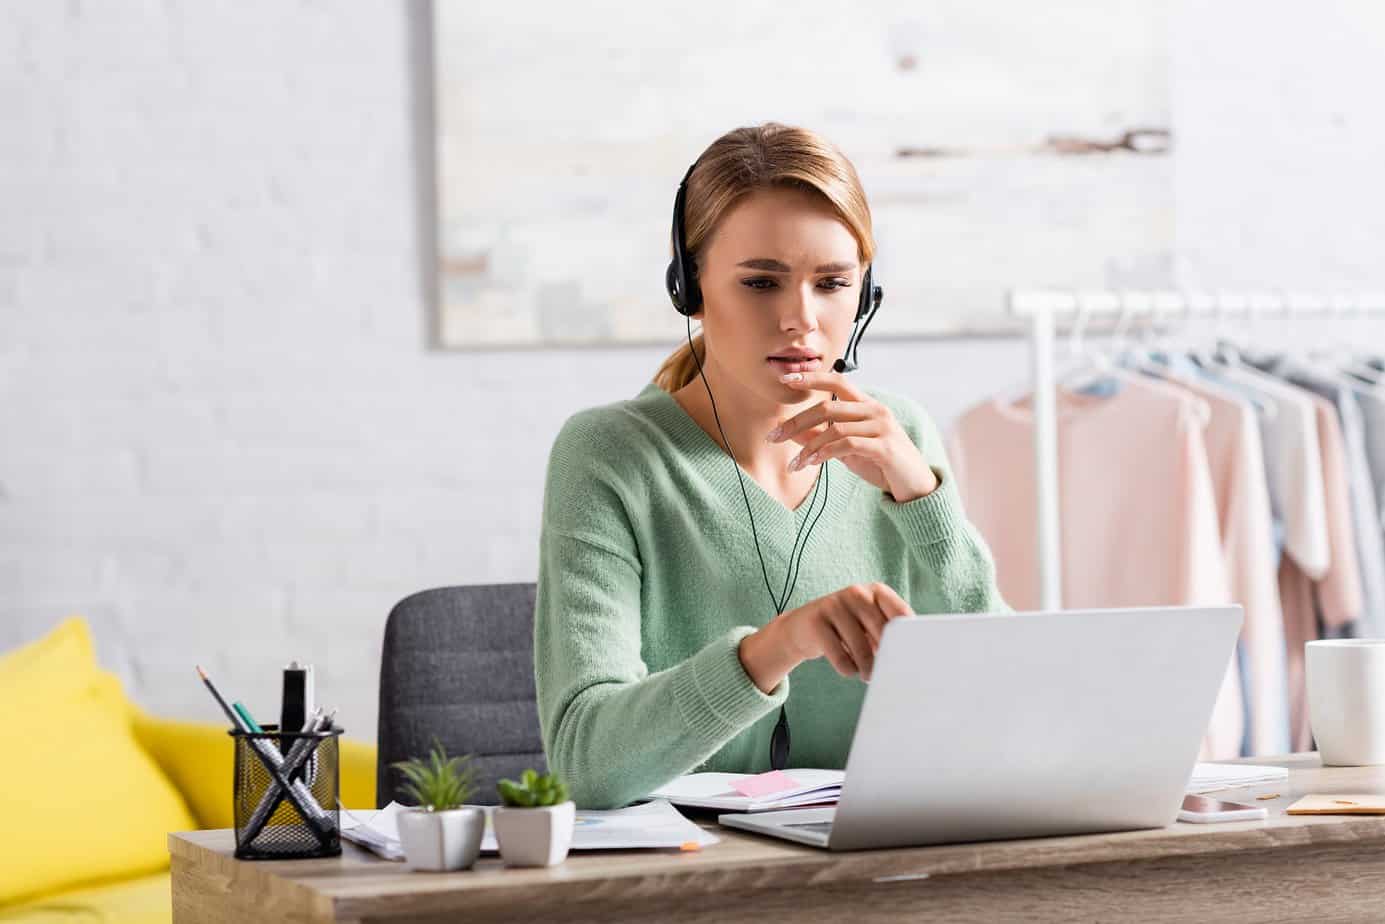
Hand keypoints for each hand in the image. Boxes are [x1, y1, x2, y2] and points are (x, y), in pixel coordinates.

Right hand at [739, 583, 914, 690]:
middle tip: (885, 673)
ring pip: (861, 649)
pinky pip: (840, 658)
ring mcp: (834, 604)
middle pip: (882, 633)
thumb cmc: (847, 630)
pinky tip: (848, 666)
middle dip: (886, 659)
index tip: (908, 658)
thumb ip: (891, 633)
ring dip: (867, 670)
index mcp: (876, 591)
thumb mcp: (870, 624)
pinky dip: (848, 670)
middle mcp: (856, 592)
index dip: (907, 639)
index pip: (902, 614)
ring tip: (866, 674)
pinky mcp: (816, 622)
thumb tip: (914, 655)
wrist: (801, 628)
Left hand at [768, 370, 938, 501]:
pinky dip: (825, 453)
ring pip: (834, 427)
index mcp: (867, 405)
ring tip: (794, 463)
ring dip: (808, 447)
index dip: (811, 377)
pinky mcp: (885, 447)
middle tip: (773, 437)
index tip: (786, 379)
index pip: (837, 380)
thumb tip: (789, 430)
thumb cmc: (881, 464)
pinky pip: (847, 444)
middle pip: (828, 406)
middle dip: (796, 421)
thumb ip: (821, 437)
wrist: (915, 486)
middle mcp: (876, 410)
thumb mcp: (846, 449)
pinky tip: (811, 463)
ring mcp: (882, 427)